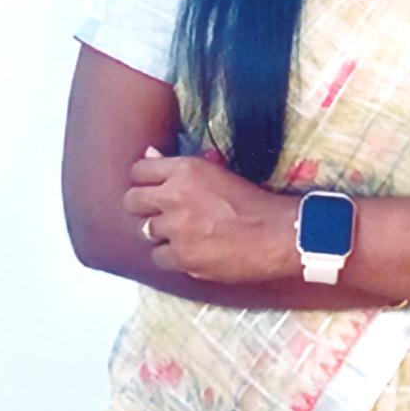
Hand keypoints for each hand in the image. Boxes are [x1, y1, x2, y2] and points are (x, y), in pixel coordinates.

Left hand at [122, 147, 298, 283]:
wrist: (277, 233)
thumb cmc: (254, 200)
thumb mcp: (217, 171)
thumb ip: (180, 167)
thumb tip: (150, 153)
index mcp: (186, 169)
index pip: (139, 170)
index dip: (144, 180)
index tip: (152, 187)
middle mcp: (174, 197)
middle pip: (132, 201)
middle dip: (143, 206)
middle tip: (160, 211)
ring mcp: (175, 229)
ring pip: (145, 231)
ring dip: (162, 232)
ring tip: (184, 232)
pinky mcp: (181, 257)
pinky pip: (158, 256)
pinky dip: (171, 255)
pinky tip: (189, 250)